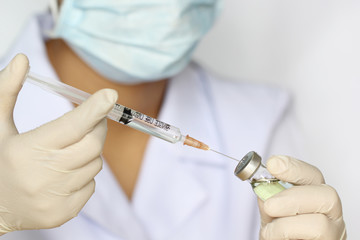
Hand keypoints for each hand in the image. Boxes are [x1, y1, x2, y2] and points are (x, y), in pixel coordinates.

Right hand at [0, 54, 117, 233]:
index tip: (111, 95)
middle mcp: (44, 176)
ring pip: (95, 164)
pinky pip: (91, 185)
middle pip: (93, 144)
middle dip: (96, 128)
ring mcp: (56, 197)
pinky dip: (83, 175)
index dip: (94, 109)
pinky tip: (62, 176)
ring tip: (64, 154)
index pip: (71, 126)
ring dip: (87, 153)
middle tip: (91, 122)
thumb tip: (22, 60)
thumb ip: (7, 91)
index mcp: (28, 150)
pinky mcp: (65, 213)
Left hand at [258, 155, 345, 239]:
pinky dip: (286, 234)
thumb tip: (264, 186)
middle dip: (294, 196)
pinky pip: (313, 237)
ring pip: (320, 223)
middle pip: (327, 194)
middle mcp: (329, 213)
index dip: (294, 167)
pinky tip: (274, 236)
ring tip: (269, 229)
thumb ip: (269, 198)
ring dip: (285, 224)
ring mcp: (333, 232)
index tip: (273, 164)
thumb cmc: (281, 234)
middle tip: (270, 205)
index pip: (312, 175)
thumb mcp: (271, 212)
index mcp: (315, 196)